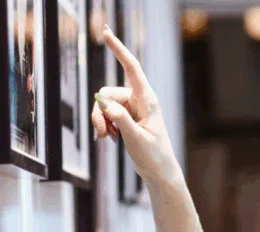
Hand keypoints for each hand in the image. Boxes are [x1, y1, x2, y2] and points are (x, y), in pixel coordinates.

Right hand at [91, 27, 179, 186]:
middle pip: (108, 93)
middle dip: (99, 112)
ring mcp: (133, 108)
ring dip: (100, 121)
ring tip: (105, 138)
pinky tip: (109, 139)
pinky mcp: (127, 118)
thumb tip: (102, 102)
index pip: (131, 68)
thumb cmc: (154, 156)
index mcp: (147, 100)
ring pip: (104, 105)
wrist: (160, 172)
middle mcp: (139, 100)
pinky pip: (107, 114)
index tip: (106, 32)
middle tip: (102, 133)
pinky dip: (104, 125)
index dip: (118, 49)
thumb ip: (119, 119)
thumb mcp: (136, 138)